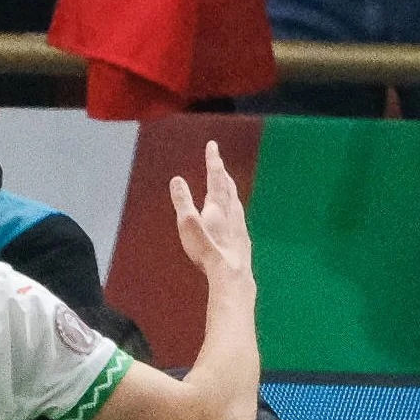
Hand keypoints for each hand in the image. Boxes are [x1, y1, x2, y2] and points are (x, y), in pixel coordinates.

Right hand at [169, 142, 250, 280]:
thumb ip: (183, 201)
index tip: (212, 145)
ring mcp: (239, 226)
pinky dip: (234, 209)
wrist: (231, 274)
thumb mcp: (188, 224)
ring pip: (235, 201)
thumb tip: (177, 180)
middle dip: (222, 173)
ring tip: (227, 185)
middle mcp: (232, 212)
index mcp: (218, 205)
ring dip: (229, 190)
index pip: (216, 176)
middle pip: (228, 187)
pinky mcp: (242, 240)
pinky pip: (239, 217)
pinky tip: (235, 218)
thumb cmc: (207, 250)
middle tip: (218, 163)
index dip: (213, 160)